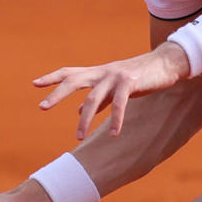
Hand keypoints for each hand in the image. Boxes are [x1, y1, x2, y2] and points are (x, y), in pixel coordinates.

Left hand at [34, 43, 187, 139]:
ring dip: (84, 119)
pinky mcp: (130, 82)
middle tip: (42, 107)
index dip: (52, 78)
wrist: (166, 64)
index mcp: (98, 73)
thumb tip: (77, 110)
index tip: (35, 84)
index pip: (69, 72)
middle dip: (57, 94)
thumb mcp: (114, 87)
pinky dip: (115, 119)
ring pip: (93, 98)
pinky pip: (119, 103)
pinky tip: (113, 134)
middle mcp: (103, 72)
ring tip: (78, 137)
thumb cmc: (139, 76)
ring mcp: (115, 76)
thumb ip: (98, 99)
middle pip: (73, 81)